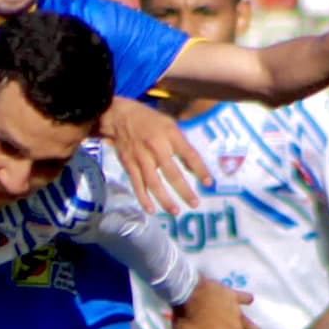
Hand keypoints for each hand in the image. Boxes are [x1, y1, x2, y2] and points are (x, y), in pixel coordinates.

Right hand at [101, 96, 209, 211]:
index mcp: (170, 134)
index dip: (200, 169)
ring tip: (175, 211)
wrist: (119, 116)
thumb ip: (182, 145)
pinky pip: (137, 184)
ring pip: (154, 183)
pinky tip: (151, 210)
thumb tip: (193, 168)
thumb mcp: (170, 125)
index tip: (208, 183)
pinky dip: (144, 198)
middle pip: (172, 173)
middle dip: (184, 190)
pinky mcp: (129, 164)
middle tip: (195, 204)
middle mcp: (156, 147)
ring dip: (165, 199)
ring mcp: (141, 157)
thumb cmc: (149, 121)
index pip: (189, 154)